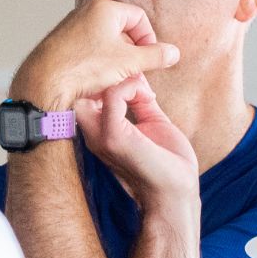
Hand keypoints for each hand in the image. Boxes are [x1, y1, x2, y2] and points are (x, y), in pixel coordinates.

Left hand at [11, 0, 180, 111]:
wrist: (44, 82)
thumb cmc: (84, 67)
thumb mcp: (129, 62)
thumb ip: (154, 56)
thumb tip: (173, 53)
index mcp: (104, 9)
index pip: (139, 18)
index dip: (150, 39)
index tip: (152, 59)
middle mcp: (86, 13)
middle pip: (122, 30)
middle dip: (134, 53)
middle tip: (138, 73)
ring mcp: (72, 29)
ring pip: (105, 43)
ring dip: (117, 62)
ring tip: (119, 82)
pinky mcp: (62, 45)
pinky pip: (89, 52)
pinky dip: (99, 66)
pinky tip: (98, 84)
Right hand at [79, 76, 199, 210]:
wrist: (177, 194)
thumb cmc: (167, 163)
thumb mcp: (152, 122)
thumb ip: (141, 101)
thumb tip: (138, 77)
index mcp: (100, 130)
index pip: (82, 93)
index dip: (99, 72)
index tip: (128, 63)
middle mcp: (94, 134)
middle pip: (79, 89)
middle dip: (103, 69)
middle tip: (132, 64)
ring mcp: (101, 136)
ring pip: (93, 88)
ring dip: (119, 76)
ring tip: (140, 81)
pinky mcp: (114, 138)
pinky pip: (113, 95)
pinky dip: (130, 86)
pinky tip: (146, 95)